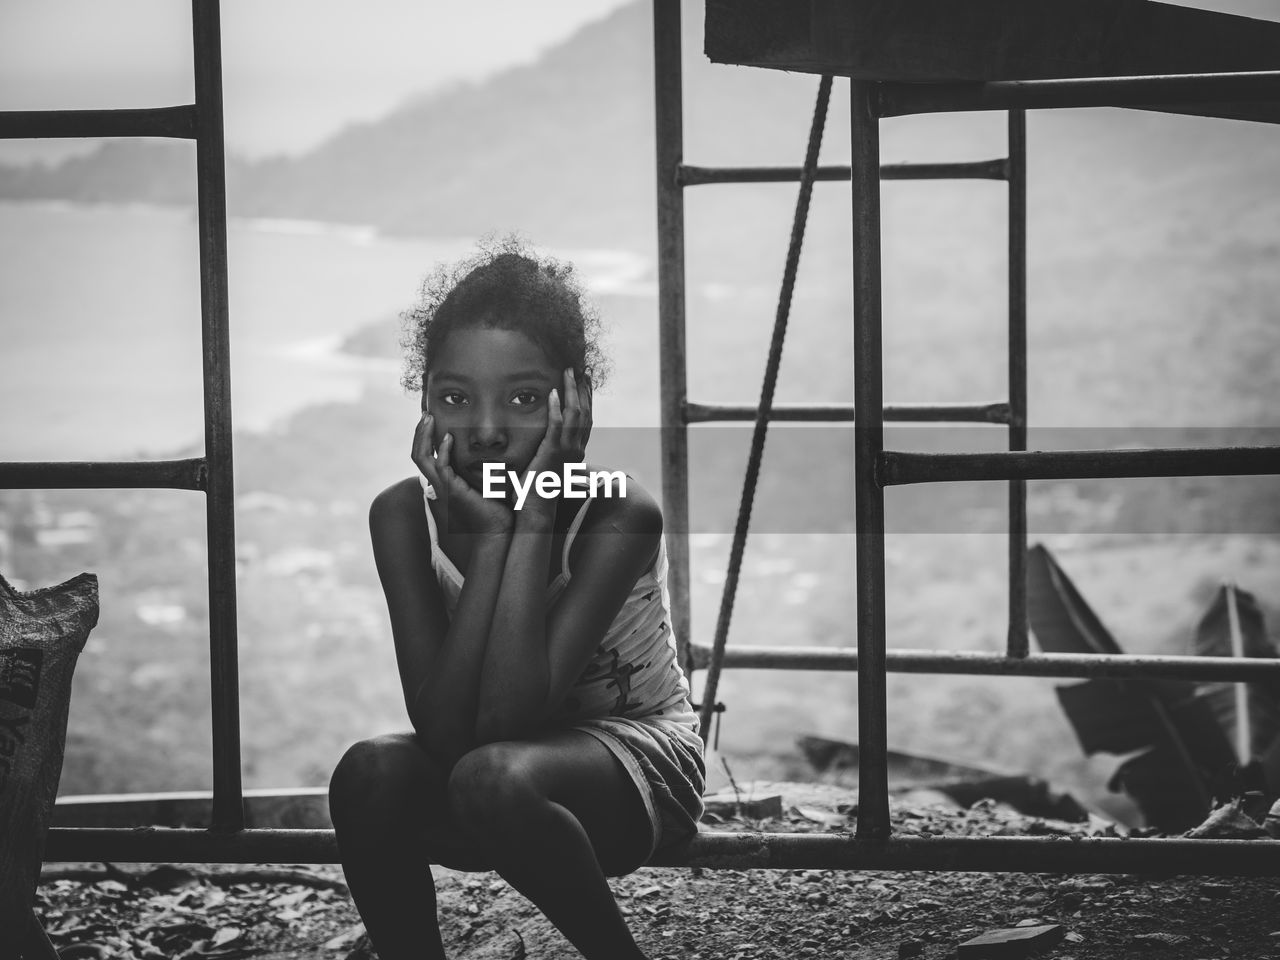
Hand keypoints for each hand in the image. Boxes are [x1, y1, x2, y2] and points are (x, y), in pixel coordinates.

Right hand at [412, 412, 513, 535]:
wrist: (498, 529)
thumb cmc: (496, 506)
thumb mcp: (487, 478)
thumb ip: (484, 463)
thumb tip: (495, 445)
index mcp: (445, 479)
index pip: (426, 454)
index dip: (424, 436)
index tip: (431, 417)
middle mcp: (440, 482)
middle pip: (417, 454)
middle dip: (419, 432)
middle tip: (426, 413)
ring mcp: (443, 487)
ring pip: (421, 458)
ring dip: (424, 436)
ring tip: (429, 418)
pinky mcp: (452, 491)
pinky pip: (441, 468)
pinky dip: (442, 451)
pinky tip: (448, 438)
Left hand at [518, 367, 592, 514]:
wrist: (536, 509)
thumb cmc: (536, 491)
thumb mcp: (545, 465)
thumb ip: (545, 451)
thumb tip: (537, 441)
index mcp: (576, 451)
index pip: (586, 419)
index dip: (586, 399)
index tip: (584, 382)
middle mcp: (576, 448)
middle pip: (585, 412)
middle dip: (583, 389)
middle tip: (581, 370)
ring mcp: (567, 450)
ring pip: (575, 414)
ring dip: (572, 391)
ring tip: (569, 372)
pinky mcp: (553, 452)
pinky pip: (558, 425)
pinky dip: (557, 407)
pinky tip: (553, 392)